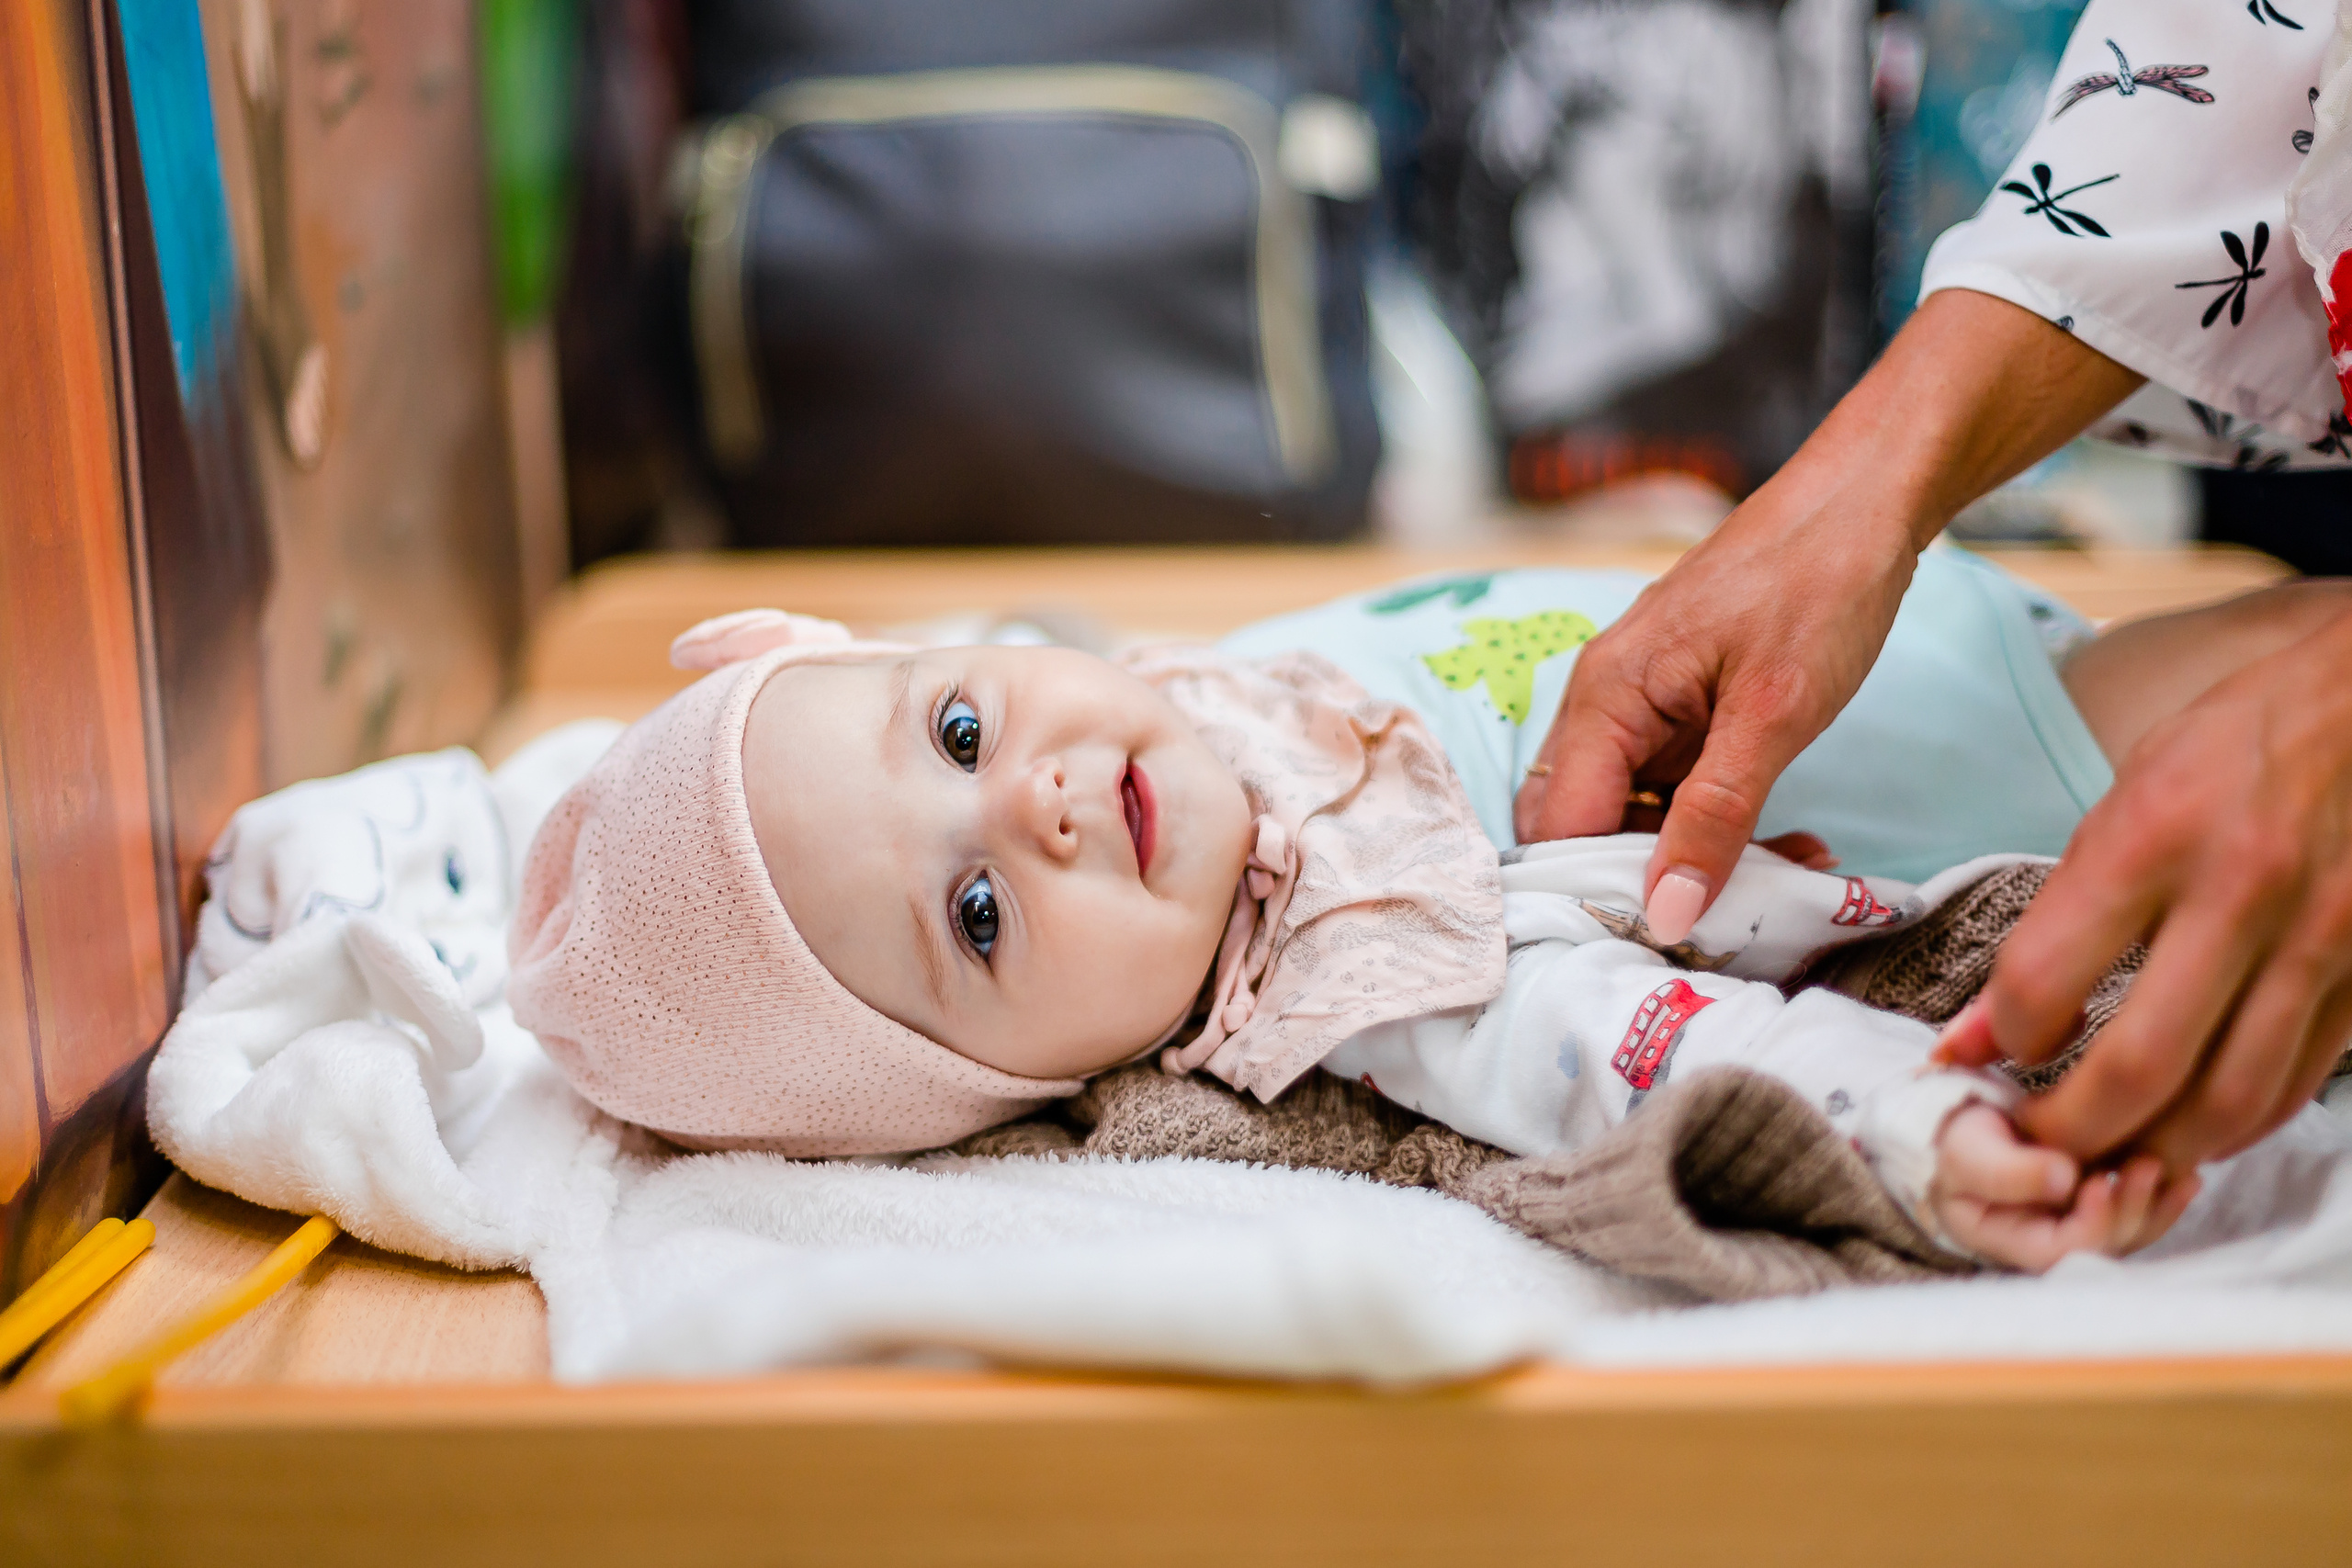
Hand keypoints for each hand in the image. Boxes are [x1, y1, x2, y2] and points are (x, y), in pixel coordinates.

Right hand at [1512, 487, 1915, 941]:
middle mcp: (1602, 701)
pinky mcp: (1681, 705)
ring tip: (1784, 873)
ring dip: (1692, 854)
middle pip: (1582, 825)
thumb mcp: (1774, 714)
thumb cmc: (1816, 585)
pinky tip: (1786, 838)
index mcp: (1602, 697)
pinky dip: (1717, 820)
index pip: (1562, 829)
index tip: (1673, 938)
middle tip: (1728, 915)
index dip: (1605, 891)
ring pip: (1633, 810)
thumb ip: (1715, 817)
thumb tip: (1664, 913)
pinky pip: (1674, 785)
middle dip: (1645, 880)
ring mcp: (1641, 702)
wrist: (1865, 500)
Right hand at [1930, 1103, 2198, 1270]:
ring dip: (2156, 1204)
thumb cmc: (1956, 1143)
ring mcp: (2078, 1226)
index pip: (2064, 1250)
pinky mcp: (2097, 1205)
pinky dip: (2163, 1195)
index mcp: (2014, 1243)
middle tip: (2148, 1166)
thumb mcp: (1968, 1153)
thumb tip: (2064, 1178)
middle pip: (2106, 1245)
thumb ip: (2009, 1171)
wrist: (1959, 1125)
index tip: (2100, 1180)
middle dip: (2132, 1209)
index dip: (2092, 1222)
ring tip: (2179, 1172)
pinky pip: (2137, 1210)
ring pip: (2129, 1231)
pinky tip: (2187, 1175)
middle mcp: (2053, 1244)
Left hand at [1938, 611, 2351, 1169]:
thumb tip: (1982, 1031)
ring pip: (2228, 1101)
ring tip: (2109, 1154)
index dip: (2003, 1037)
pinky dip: (2234, 1125)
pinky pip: (2294, 1084)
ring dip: (2155, 1149)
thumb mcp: (2125, 800)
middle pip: (2139, 1067)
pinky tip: (2192, 1125)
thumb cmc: (2237, 744)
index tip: (1989, 1052)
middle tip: (2037, 1146)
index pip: (2045, 977)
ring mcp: (2318, 941)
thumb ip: (2059, 918)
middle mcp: (2239, 894)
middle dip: (2071, 1130)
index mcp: (2153, 835)